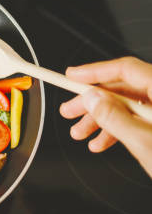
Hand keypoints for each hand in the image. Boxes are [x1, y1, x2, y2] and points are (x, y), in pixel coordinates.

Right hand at [60, 57, 151, 176]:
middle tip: (69, 112)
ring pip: (129, 106)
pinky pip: (139, 120)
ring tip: (81, 135)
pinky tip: (102, 143)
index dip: (94, 72)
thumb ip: (114, 117)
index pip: (127, 70)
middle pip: (125, 89)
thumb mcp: (143, 142)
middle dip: (93, 102)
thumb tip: (92, 98)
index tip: (72, 77)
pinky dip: (119, 130)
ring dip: (102, 120)